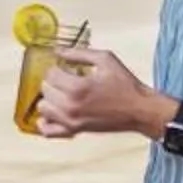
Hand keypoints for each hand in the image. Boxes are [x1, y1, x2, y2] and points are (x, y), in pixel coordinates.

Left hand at [36, 47, 165, 139]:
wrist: (139, 110)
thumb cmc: (125, 85)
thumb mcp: (105, 60)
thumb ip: (79, 53)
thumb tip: (58, 50)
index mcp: (78, 87)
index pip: (50, 74)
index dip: (57, 68)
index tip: (66, 68)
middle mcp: (70, 105)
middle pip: (45, 89)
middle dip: (54, 81)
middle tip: (67, 80)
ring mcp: (71, 120)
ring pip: (43, 107)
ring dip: (50, 98)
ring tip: (63, 94)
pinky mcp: (75, 130)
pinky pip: (48, 131)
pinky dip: (46, 122)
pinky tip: (53, 114)